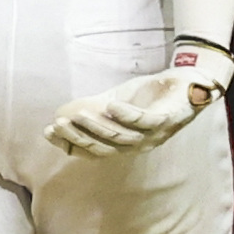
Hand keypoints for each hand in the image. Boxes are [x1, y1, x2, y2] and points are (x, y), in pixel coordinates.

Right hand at [46, 37, 233, 157]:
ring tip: (78, 114)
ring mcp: (155, 135)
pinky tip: (110, 106)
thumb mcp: (115, 102)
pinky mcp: (167, 120)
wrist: (185, 81)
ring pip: (121, 138)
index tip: (48, 132)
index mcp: (125, 145)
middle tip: (57, 124)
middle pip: (104, 148)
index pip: (93, 151)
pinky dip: (125, 115)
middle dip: (79, 137)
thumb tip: (61, 114)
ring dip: (98, 127)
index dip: (71, 144)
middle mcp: (139, 146)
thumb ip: (93, 111)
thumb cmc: (149, 95)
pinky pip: (144, 121)